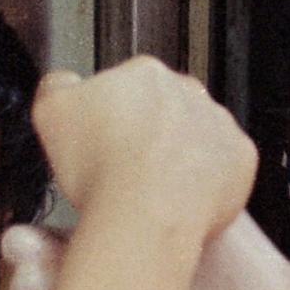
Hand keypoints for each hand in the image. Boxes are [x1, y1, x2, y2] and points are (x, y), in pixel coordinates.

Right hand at [30, 58, 255, 237]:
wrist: (144, 215)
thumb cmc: (101, 171)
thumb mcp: (49, 113)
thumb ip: (57, 86)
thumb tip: (64, 82)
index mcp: (143, 74)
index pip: (128, 85)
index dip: (113, 116)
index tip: (105, 139)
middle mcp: (187, 91)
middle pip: (166, 108)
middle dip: (150, 132)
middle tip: (126, 166)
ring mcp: (218, 123)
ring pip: (198, 134)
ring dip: (181, 153)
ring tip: (154, 187)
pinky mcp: (240, 157)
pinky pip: (226, 164)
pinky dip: (209, 178)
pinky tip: (183, 195)